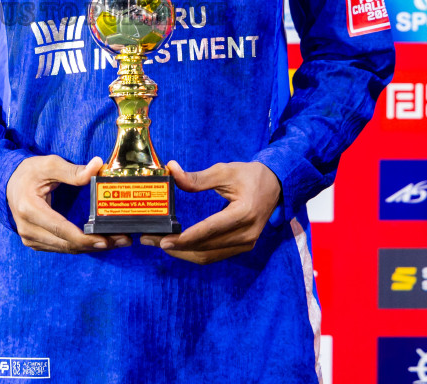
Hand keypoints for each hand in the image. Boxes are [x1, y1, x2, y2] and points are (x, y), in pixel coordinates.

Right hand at [6, 155, 130, 253]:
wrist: (8, 183)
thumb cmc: (28, 172)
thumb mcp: (49, 165)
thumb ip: (73, 170)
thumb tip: (97, 166)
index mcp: (29, 209)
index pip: (61, 229)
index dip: (84, 238)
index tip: (106, 239)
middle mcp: (28, 229)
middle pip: (66, 244)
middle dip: (95, 244)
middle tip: (122, 240)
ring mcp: (30, 238)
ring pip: (65, 249)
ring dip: (91, 247)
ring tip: (116, 241)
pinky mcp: (35, 242)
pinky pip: (61, 248)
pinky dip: (80, 246)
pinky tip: (98, 242)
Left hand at [141, 161, 280, 264]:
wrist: (276, 186)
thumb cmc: (249, 176)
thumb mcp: (224, 171)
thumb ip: (197, 177)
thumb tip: (171, 170)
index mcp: (244, 213)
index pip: (210, 229)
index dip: (185, 237)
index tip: (163, 240)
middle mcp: (247, 234)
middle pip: (206, 247)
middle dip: (176, 246)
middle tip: (150, 239)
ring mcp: (246, 244)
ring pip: (208, 256)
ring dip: (182, 253)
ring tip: (158, 243)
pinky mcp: (243, 247)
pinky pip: (215, 256)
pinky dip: (194, 253)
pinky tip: (177, 246)